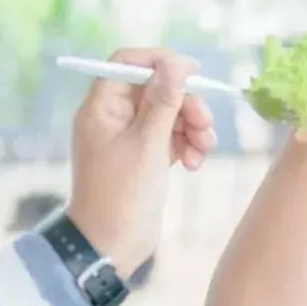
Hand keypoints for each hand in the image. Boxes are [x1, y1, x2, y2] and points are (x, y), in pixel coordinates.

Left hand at [67, 48, 216, 277]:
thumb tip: (175, 64)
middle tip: (205, 124)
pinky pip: (172, 136)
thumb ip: (163, 101)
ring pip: (169, 113)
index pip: (128, 62)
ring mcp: (129, 137)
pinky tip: (194, 164)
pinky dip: (188, 145)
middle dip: (186, 103)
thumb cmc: (122, 194)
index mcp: (102, 107)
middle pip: (156, 88)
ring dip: (192, 127)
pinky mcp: (144, 155)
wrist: (111, 244)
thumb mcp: (148, 144)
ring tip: (203, 152)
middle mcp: (113, 117)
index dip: (160, 61)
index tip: (192, 71)